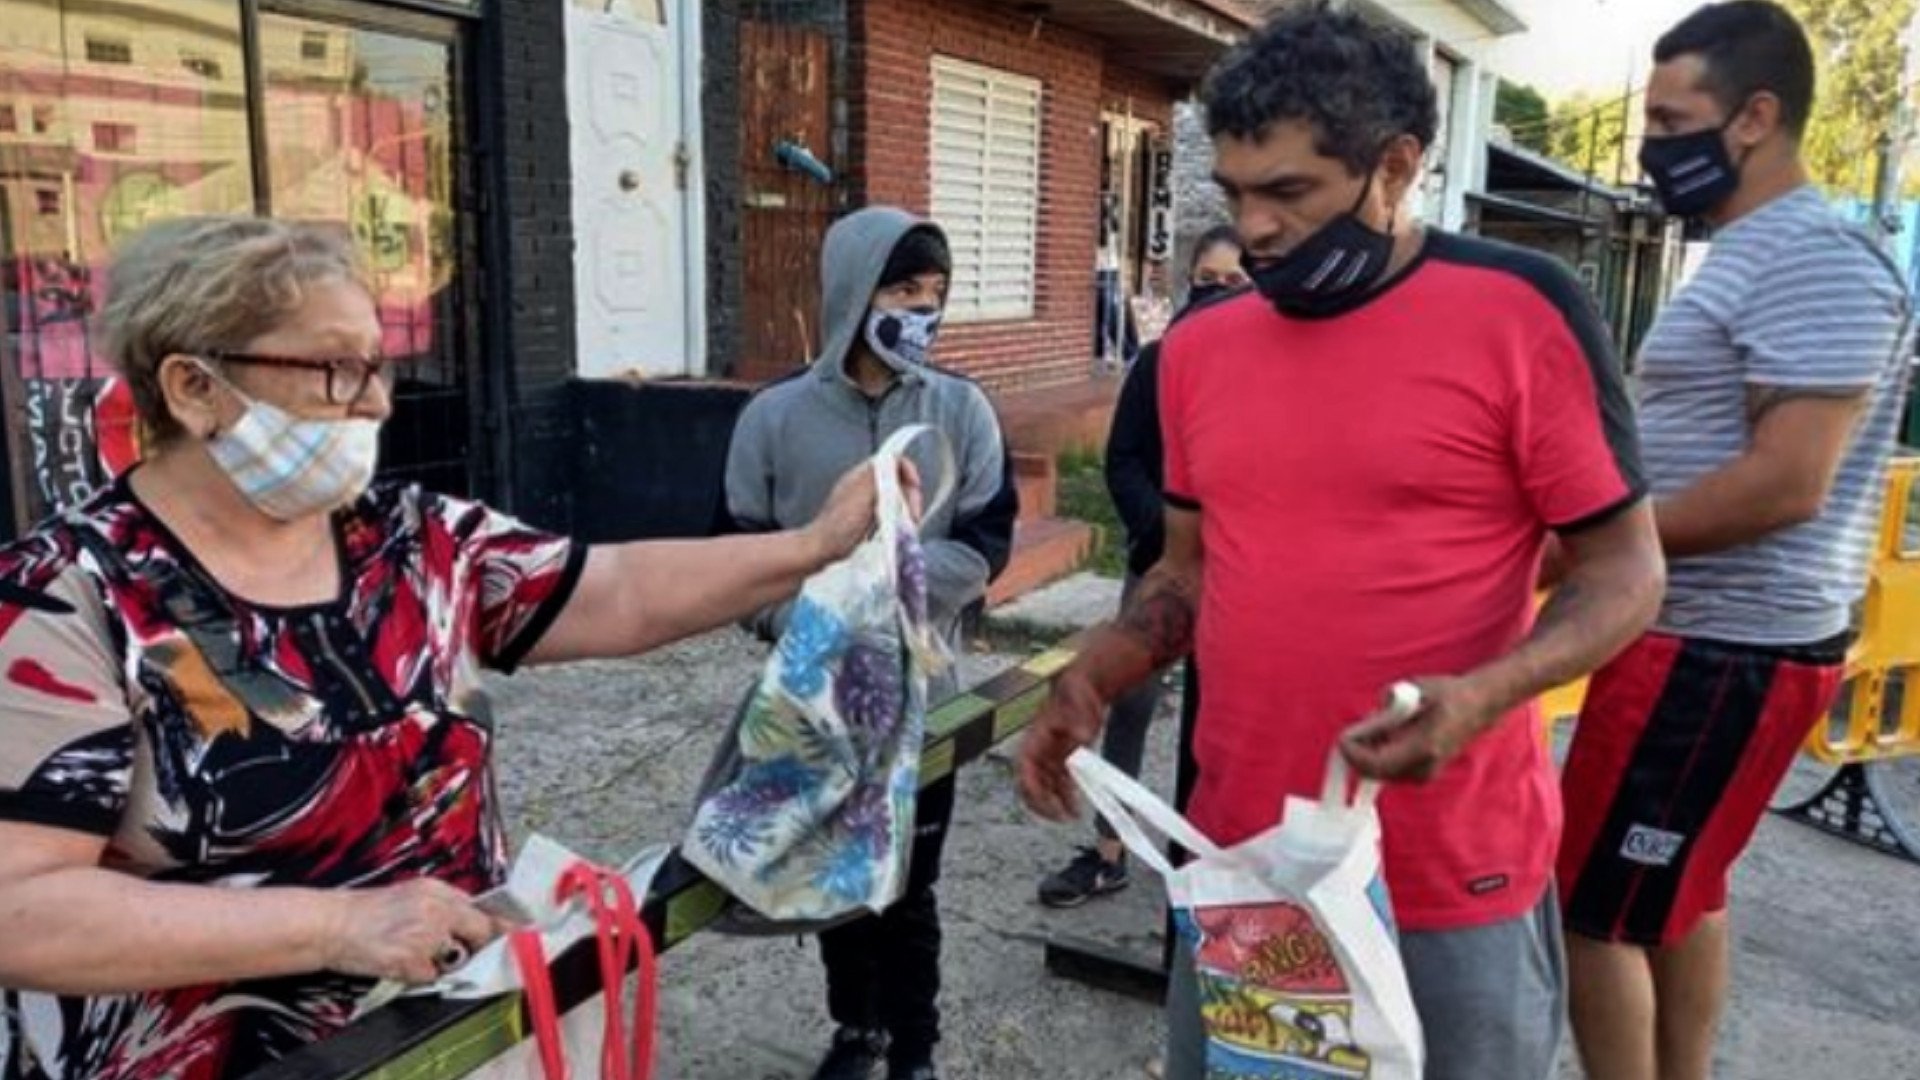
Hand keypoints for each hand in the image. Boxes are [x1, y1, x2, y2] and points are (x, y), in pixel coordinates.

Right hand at [320, 879, 502, 984]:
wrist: (332, 924)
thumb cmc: (367, 912)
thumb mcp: (411, 895)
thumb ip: (444, 906)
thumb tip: (476, 920)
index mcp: (438, 890)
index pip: (484, 909)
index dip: (499, 926)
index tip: (514, 934)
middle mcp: (437, 909)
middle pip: (482, 932)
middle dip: (478, 946)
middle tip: (460, 951)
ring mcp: (426, 935)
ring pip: (455, 958)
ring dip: (441, 962)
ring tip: (410, 950)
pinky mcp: (412, 960)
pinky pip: (430, 977)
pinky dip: (419, 976)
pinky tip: (399, 963)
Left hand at [803, 458, 923, 564]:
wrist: (821, 550)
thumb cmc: (837, 526)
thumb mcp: (861, 495)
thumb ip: (878, 475)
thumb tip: (895, 457)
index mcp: (862, 476)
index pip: (893, 461)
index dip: (908, 472)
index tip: (915, 488)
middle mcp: (865, 486)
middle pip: (898, 482)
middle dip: (910, 497)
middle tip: (913, 517)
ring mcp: (866, 503)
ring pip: (896, 500)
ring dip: (905, 512)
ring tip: (906, 528)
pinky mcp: (868, 520)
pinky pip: (890, 515)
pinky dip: (897, 522)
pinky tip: (895, 534)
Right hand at [1018, 671, 1106, 819]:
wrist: (1086, 688)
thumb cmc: (1076, 693)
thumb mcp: (1078, 703)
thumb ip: (1079, 720)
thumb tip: (1082, 736)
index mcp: (1035, 738)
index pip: (1024, 768)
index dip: (1031, 788)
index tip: (1044, 802)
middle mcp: (1039, 750)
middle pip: (1030, 784)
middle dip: (1041, 803)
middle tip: (1057, 817)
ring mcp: (1050, 757)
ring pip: (1045, 788)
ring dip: (1055, 804)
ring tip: (1071, 816)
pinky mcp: (1063, 760)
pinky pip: (1060, 784)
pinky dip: (1066, 798)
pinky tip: (1076, 809)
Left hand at [1338, 676, 1502, 782]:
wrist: (1479, 705)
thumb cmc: (1447, 694)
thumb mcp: (1413, 691)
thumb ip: (1388, 707)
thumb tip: (1368, 722)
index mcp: (1424, 747)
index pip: (1377, 764)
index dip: (1354, 754)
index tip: (1344, 739)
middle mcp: (1425, 767)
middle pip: (1375, 773)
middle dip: (1358, 755)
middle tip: (1352, 733)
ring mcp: (1426, 774)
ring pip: (1382, 774)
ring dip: (1368, 757)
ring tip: (1371, 732)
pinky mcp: (1425, 774)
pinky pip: (1392, 771)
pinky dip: (1380, 758)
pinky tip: (1383, 739)